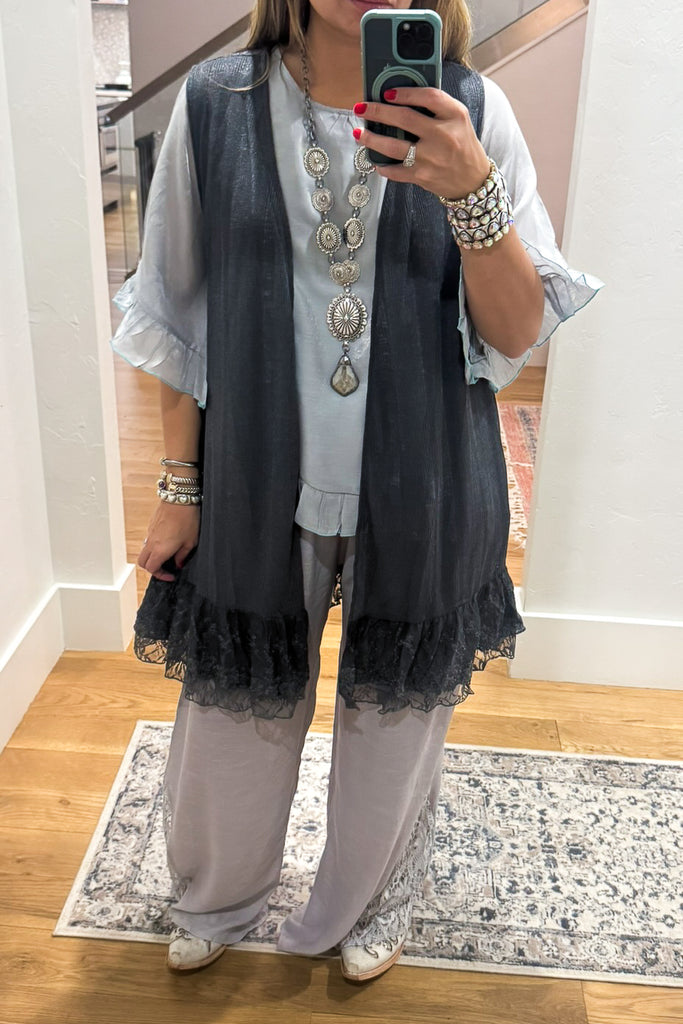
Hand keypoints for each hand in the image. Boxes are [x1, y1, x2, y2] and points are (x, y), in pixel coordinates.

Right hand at [138, 501, 199, 581]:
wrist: (180, 498)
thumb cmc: (187, 519)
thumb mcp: (190, 542)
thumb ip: (182, 556)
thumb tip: (178, 564)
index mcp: (160, 550)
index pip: (152, 569)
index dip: (161, 575)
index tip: (171, 575)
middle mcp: (151, 542)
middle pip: (142, 562)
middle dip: (152, 568)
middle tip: (165, 568)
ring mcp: (150, 533)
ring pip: (144, 550)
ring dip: (153, 556)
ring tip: (168, 554)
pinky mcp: (151, 525)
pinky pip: (149, 539)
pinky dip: (154, 545)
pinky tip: (168, 541)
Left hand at [353, 87, 490, 198]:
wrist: (472, 180)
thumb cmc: (462, 145)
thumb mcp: (458, 119)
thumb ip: (436, 107)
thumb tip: (401, 97)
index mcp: (455, 116)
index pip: (429, 97)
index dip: (405, 92)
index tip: (387, 92)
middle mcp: (443, 136)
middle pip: (405, 119)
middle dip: (378, 112)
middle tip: (362, 108)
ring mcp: (431, 159)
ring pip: (394, 147)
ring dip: (372, 140)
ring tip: (359, 134)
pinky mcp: (423, 177)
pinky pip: (395, 171)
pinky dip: (382, 166)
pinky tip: (375, 159)